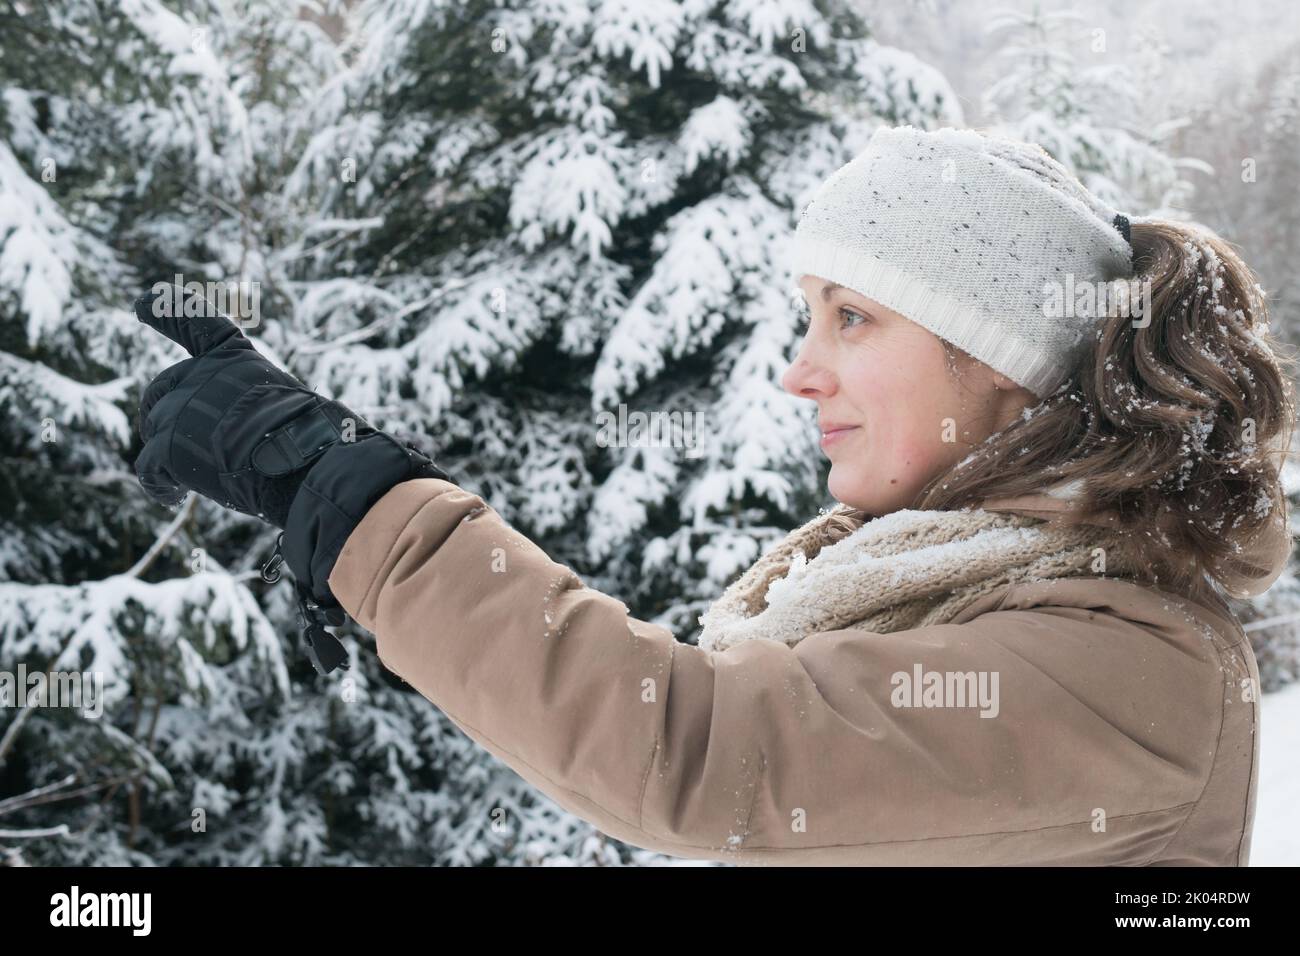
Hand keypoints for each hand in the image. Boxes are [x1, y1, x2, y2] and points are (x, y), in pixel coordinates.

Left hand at [133, 284, 449, 673]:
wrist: (318, 473)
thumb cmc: (338, 454)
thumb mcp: (330, 429)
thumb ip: (321, 432)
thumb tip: (418, 457)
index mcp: (246, 364)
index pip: (201, 324)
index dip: (168, 310)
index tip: (143, 299)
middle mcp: (210, 375)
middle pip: (167, 388)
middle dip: (171, 414)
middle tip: (191, 449)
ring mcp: (185, 406)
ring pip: (157, 429)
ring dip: (168, 455)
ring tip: (190, 483)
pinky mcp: (170, 442)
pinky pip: (149, 466)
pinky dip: (157, 484)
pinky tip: (171, 498)